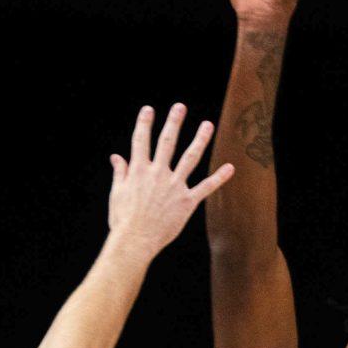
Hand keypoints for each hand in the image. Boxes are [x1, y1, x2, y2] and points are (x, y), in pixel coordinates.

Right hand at [106, 104, 231, 261]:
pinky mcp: (187, 201)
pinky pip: (206, 187)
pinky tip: (230, 167)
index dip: (144, 123)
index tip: (148, 109)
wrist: (134, 241)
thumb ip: (121, 172)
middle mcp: (157, 174)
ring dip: (200, 140)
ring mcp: (174, 186)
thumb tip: (116, 157)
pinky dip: (219, 177)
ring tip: (207, 124)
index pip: (141, 141)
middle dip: (174, 123)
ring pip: (190, 158)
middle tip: (180, 107)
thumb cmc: (123, 219)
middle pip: (167, 143)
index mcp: (138, 170)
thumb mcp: (118, 193)